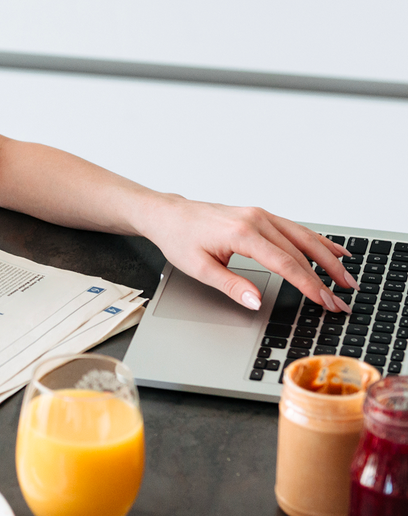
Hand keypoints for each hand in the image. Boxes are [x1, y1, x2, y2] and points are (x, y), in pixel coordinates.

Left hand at [137, 195, 355, 312]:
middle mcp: (255, 219)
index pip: (285, 264)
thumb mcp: (199, 268)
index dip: (309, 286)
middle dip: (325, 277)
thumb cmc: (179, 238)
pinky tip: (332, 251)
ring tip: (347, 277)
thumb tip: (256, 301)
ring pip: (303, 237)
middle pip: (300, 252)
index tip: (326, 301)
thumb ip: (231, 285)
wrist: (167, 214)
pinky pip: (294, 228)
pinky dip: (316, 240)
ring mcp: (259, 214)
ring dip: (327, 258)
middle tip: (343, 299)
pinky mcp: (259, 214)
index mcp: (241, 233)